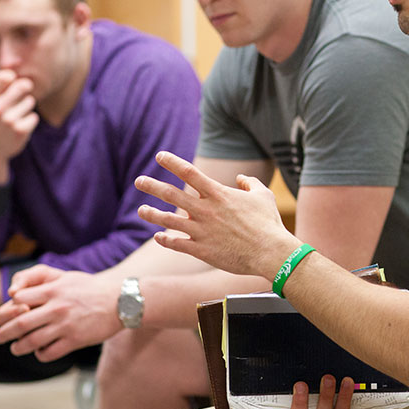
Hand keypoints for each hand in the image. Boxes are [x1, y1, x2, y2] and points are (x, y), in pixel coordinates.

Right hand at [0, 69, 38, 183]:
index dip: (12, 77)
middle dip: (26, 87)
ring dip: (27, 106)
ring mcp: (9, 120)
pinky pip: (34, 117)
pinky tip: (20, 126)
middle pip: (22, 85)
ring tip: (15, 115)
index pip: (4, 77)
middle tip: (24, 91)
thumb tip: (16, 75)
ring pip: (30, 101)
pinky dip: (30, 120)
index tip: (13, 82)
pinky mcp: (21, 131)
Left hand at [0, 264, 120, 360]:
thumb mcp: (66, 276)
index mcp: (54, 289)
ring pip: (31, 342)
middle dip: (3, 333)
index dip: (8, 308)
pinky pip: (48, 353)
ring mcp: (66, 325)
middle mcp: (57, 307)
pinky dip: (39, 354)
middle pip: (19, 323)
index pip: (18, 299)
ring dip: (18, 347)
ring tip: (16, 348)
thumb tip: (15, 291)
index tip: (8, 314)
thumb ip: (41, 278)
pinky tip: (40, 351)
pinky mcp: (75, 340)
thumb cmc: (91, 288)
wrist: (121, 301)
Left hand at [135, 151, 299, 280]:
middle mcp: (206, 210)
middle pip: (171, 195)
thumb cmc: (269, 223)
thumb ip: (250, 183)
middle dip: (152, 186)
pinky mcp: (202, 250)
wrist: (270, 252)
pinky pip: (177, 244)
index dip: (172, 162)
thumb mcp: (264, 195)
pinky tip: (158, 236)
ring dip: (152, 214)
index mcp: (218, 194)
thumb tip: (241, 178)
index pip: (189, 173)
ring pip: (168, 221)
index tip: (160, 156)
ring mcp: (201, 231)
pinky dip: (165, 240)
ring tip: (141, 210)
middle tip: (139, 180)